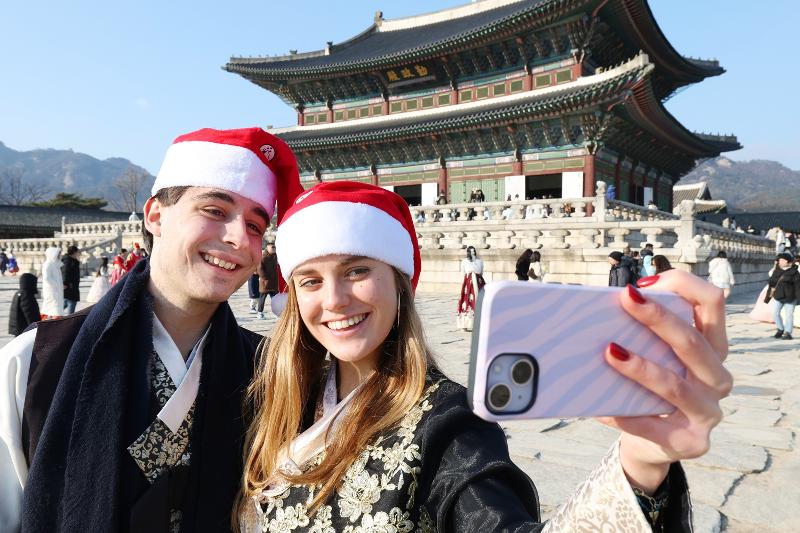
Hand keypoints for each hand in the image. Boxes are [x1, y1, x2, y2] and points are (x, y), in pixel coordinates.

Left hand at [598, 270, 732, 493]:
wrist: (654, 444)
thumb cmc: (651, 389)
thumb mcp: (657, 357)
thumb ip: (646, 334)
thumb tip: (603, 307)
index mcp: (713, 348)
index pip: (713, 304)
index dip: (684, 286)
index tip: (646, 282)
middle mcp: (718, 378)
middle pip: (693, 342)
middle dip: (659, 318)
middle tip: (627, 299)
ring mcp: (708, 413)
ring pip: (675, 386)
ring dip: (641, 368)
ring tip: (610, 351)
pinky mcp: (692, 443)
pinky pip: (653, 426)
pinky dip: (624, 416)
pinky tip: (600, 407)